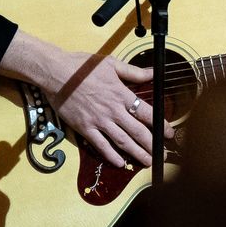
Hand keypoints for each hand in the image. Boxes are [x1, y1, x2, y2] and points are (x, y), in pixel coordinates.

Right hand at [0, 30, 173, 166]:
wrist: (55, 73)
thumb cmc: (82, 66)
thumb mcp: (111, 64)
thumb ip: (133, 72)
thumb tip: (153, 72)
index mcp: (121, 93)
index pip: (146, 113)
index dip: (160, 125)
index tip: (169, 133)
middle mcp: (112, 110)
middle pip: (137, 132)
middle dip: (152, 145)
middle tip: (162, 155)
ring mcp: (98, 121)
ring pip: (122, 141)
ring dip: (136, 153)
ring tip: (147, 162)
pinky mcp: (84, 128)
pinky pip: (100, 145)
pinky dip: (111, 155)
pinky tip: (120, 163)